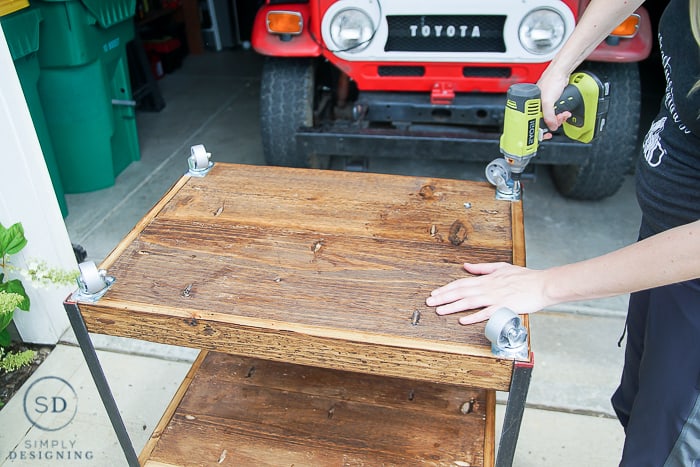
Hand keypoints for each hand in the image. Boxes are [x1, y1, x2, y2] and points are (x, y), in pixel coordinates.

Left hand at [425, 262, 548, 324]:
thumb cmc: (525, 277)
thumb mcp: (501, 267)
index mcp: (487, 279)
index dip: (447, 288)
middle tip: (430, 302)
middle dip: (444, 297)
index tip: (434, 293)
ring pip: (469, 302)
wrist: (543, 284)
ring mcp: (495, 297)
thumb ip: (482, 268)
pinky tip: (462, 320)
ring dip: (453, 306)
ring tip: (440, 311)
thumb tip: (466, 266)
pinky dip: (473, 316)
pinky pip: (486, 313)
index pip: (462, 283)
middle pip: (461, 292)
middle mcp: (488, 287)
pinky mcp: (504, 307)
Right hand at [537, 69, 572, 138]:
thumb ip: (549, 115)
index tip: (544, 135)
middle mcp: (536, 105)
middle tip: (557, 121)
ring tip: (563, 115)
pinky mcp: (551, 102)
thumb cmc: (551, 81)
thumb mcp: (548, 101)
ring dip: (558, 119)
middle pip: (542, 121)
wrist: (561, 72)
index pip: (531, 122)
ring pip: (550, 118)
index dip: (538, 130)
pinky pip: (554, 113)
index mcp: (530, 105)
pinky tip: (563, 113)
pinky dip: (560, 115)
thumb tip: (552, 126)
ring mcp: (544, 104)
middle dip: (552, 123)